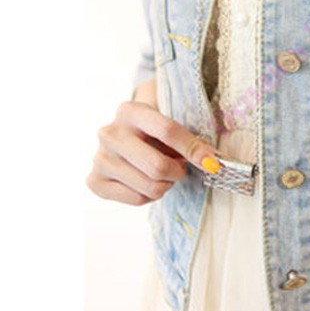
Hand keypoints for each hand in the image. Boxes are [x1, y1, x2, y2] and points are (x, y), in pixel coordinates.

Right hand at [86, 88, 221, 205]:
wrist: (125, 132)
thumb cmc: (155, 128)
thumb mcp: (170, 122)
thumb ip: (190, 139)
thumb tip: (214, 162)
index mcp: (130, 110)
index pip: (168, 131)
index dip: (193, 149)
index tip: (213, 162)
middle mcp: (109, 133)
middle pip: (157, 167)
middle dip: (178, 172)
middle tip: (180, 168)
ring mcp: (99, 158)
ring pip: (149, 186)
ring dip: (166, 184)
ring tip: (163, 172)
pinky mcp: (94, 181)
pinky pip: (137, 199)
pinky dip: (150, 195)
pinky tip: (146, 181)